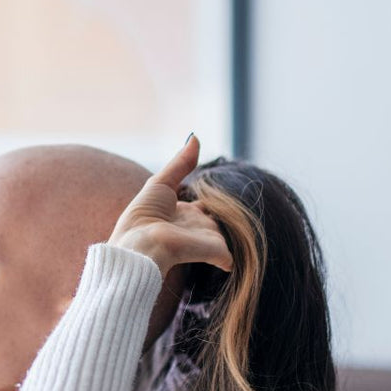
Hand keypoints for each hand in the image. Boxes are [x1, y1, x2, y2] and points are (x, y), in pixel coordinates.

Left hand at [107, 133, 233, 274]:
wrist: (140, 244)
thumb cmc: (143, 216)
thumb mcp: (161, 183)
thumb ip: (181, 163)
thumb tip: (195, 136)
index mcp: (182, 212)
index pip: (202, 204)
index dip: (210, 197)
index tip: (218, 189)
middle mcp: (195, 226)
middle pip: (218, 217)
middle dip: (227, 212)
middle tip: (240, 201)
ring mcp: (205, 239)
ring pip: (228, 231)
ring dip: (237, 226)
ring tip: (249, 217)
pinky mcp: (214, 251)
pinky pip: (231, 255)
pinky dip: (236, 255)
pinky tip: (238, 253)